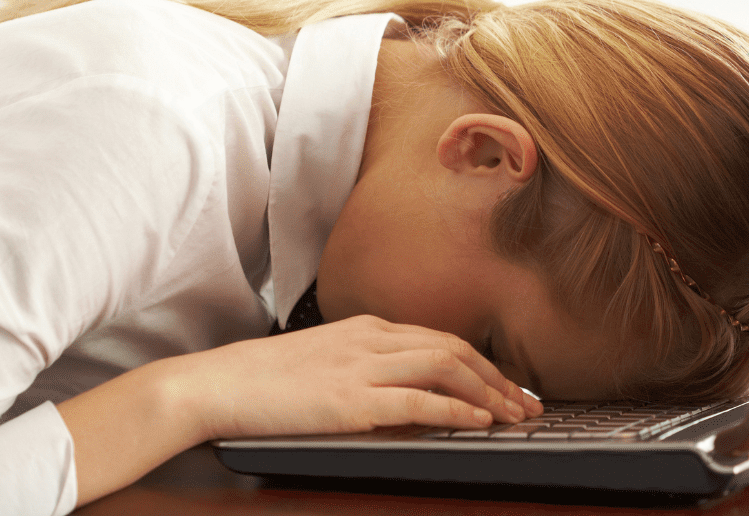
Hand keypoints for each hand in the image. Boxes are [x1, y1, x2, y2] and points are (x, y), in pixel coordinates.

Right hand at [174, 314, 543, 440]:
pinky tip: (480, 420)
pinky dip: (457, 407)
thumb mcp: (325, 361)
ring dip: (490, 391)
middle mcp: (372, 339)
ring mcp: (363, 366)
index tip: (508, 385)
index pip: (440, 338)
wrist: (220, 383)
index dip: (483, 362)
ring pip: (446, 366)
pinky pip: (418, 398)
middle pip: (454, 348)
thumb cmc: (265, 379)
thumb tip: (406, 395)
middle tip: (528, 403)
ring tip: (515, 415)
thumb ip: (366, 368)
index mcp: (366, 328)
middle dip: (499, 376)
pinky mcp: (352, 398)